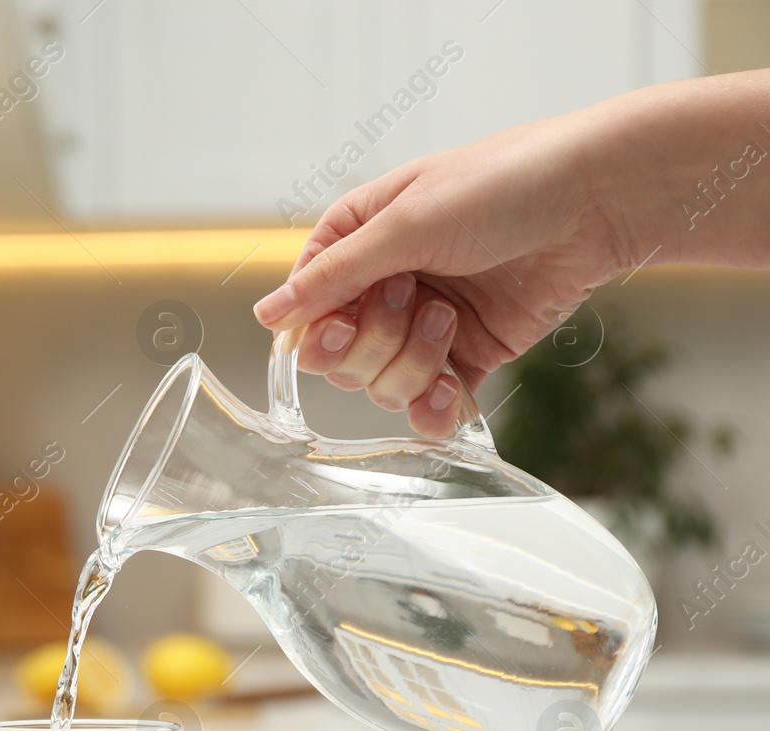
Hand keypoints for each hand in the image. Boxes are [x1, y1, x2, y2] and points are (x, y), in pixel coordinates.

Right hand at [252, 107, 628, 435]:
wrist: (597, 199)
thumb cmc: (502, 185)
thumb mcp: (406, 223)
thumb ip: (333, 276)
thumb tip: (268, 316)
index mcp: (357, 242)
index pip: (305, 310)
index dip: (319, 327)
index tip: (344, 320)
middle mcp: (384, 287)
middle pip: (339, 357)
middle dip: (375, 340)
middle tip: (417, 298)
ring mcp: (425, 326)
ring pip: (380, 384)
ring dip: (415, 362)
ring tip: (452, 318)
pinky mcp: (468, 357)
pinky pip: (429, 405)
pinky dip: (435, 410)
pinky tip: (451, 396)